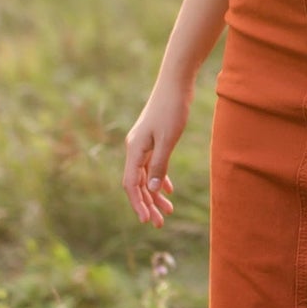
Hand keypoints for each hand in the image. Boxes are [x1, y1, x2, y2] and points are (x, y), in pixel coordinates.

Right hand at [123, 80, 193, 227]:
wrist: (175, 83)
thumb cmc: (172, 109)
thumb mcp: (168, 139)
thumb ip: (159, 165)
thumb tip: (153, 190)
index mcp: (134, 149)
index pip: (131, 184)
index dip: (138, 204)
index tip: (147, 221)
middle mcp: (135, 148)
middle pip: (137, 184)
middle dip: (147, 205)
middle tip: (159, 224)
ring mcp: (143, 144)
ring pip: (146, 176)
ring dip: (155, 195)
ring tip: (168, 211)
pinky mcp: (153, 140)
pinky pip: (153, 165)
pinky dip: (160, 179)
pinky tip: (170, 191)